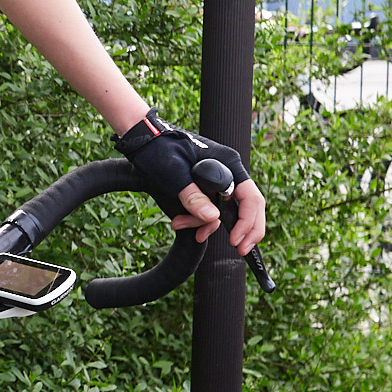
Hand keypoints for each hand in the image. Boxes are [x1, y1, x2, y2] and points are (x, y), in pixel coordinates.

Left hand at [114, 113, 265, 254]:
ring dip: (206, 224)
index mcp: (228, 163)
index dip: (248, 222)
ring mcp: (217, 180)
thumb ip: (193, 196)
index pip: (250, 198)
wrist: (141, 141)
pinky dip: (198, 220)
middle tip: (238, 249)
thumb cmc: (158, 149)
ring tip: (181, 225)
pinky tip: (181, 223)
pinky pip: (210, 209)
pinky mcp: (204, 188)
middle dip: (242, 229)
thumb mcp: (173, 174)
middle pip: (247, 206)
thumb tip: (212, 218)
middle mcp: (227, 172)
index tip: (235, 240)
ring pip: (225, 211)